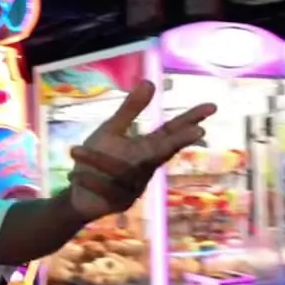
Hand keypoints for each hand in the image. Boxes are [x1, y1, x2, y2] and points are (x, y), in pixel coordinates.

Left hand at [67, 80, 215, 220]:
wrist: (79, 193)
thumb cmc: (98, 159)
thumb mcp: (112, 130)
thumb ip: (130, 110)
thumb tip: (150, 81)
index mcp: (147, 148)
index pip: (172, 132)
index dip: (191, 120)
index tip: (211, 107)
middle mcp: (146, 167)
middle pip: (164, 153)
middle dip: (178, 142)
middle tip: (199, 131)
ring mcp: (135, 187)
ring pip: (123, 172)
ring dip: (99, 161)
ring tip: (74, 150)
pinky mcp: (119, 203)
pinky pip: (105, 189)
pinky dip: (88, 179)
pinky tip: (73, 174)